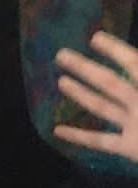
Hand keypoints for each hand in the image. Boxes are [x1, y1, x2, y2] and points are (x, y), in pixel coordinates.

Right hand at [54, 32, 137, 165]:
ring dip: (82, 95)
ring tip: (61, 82)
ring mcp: (136, 127)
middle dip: (86, 68)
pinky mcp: (131, 149)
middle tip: (62, 55)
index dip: (116, 50)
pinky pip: (102, 142)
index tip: (96, 38)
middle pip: (109, 83)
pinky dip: (79, 137)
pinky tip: (58, 131)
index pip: (134, 64)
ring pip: (103, 108)